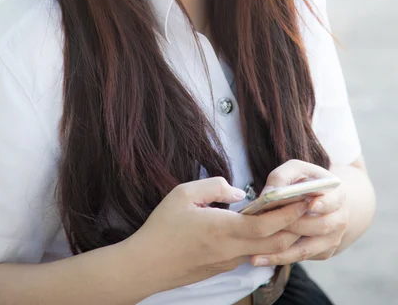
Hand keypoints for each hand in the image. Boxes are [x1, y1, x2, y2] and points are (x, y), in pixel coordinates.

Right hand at [123, 176, 307, 292]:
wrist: (145, 266)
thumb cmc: (162, 227)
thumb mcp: (183, 194)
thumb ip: (215, 187)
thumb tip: (240, 193)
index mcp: (223, 230)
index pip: (267, 225)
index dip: (290, 212)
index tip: (306, 198)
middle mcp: (231, 250)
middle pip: (275, 242)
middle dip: (296, 225)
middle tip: (309, 206)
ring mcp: (227, 263)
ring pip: (265, 250)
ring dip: (282, 234)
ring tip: (292, 214)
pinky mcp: (222, 268)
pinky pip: (251, 254)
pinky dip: (265, 242)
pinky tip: (264, 228)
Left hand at [251, 160, 347, 266]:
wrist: (322, 199)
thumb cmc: (305, 181)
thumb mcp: (296, 170)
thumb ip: (283, 177)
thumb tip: (267, 195)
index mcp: (337, 195)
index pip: (333, 200)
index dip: (324, 203)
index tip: (310, 204)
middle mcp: (339, 219)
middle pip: (319, 226)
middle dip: (293, 225)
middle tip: (268, 226)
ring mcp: (332, 239)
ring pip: (307, 249)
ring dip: (281, 252)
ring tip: (256, 255)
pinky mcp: (323, 252)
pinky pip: (301, 258)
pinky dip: (280, 258)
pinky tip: (260, 258)